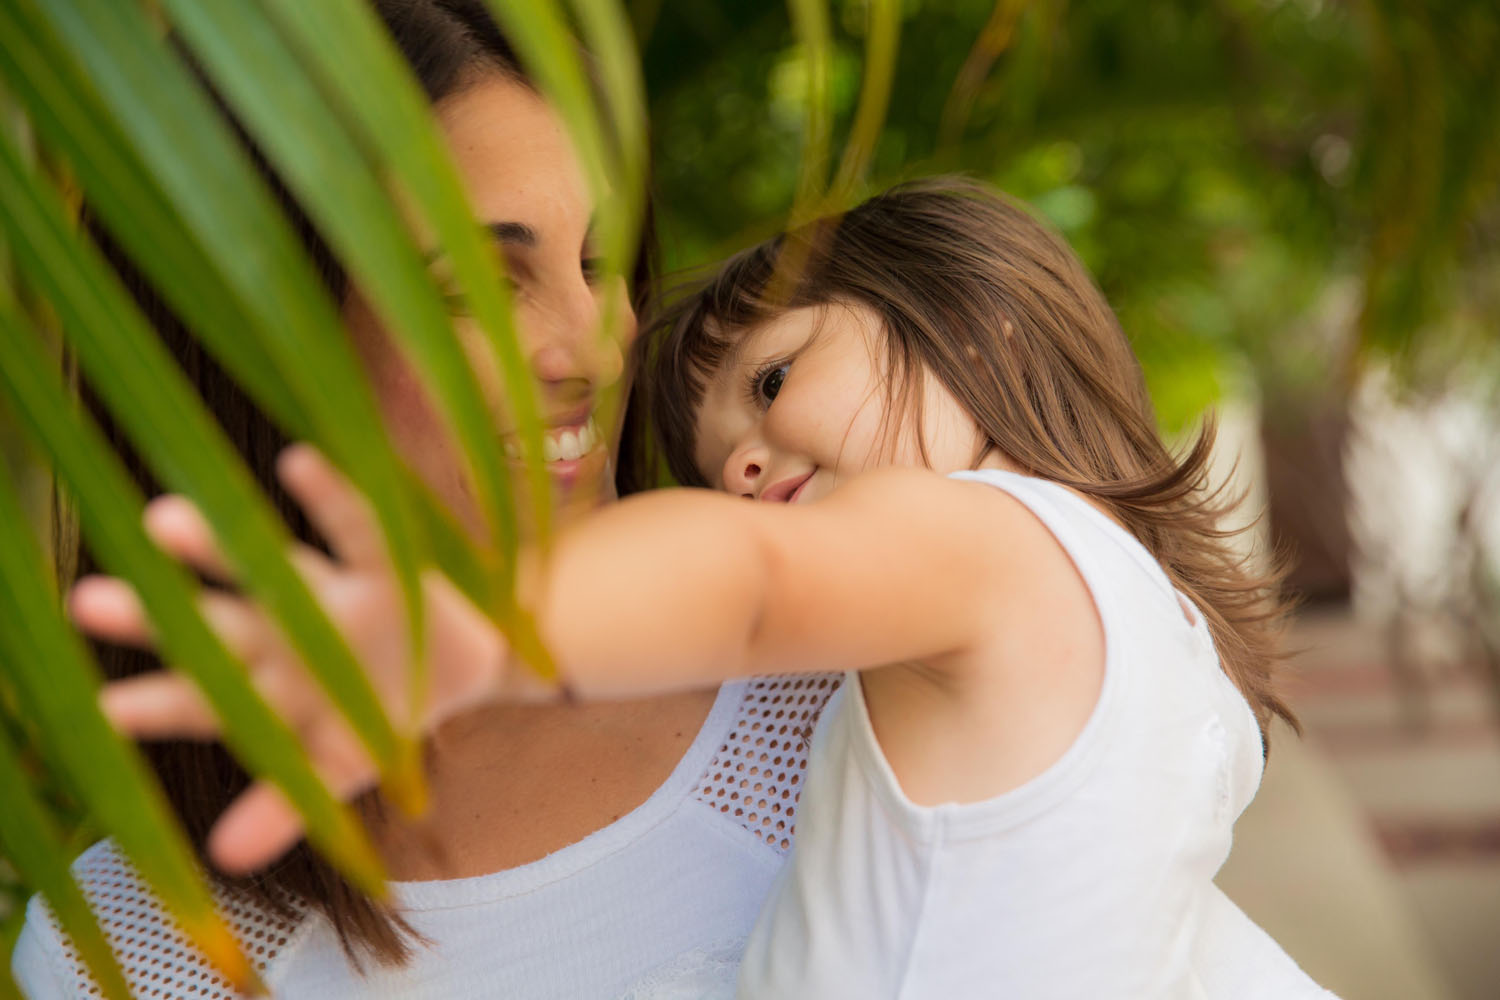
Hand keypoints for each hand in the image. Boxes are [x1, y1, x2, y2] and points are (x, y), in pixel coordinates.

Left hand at [73, 444, 516, 872]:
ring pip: (264, 565)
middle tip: (86, 602)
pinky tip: (294, 463)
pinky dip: (329, 496)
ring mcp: (326, 589)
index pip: (200, 698)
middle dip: (156, 618)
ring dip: (218, 546)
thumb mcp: (343, 763)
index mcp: (267, 685)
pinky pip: (353, 525)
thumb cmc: (385, 711)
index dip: (155, 705)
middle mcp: (280, 628)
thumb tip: (223, 860)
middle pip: (211, 623)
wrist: (470, 659)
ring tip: (160, 521)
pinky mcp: (382, 559)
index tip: (101, 711)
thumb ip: (287, 806)